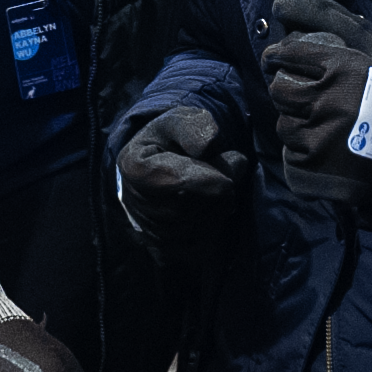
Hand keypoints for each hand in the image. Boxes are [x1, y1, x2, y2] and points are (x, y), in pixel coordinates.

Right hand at [116, 105, 248, 268]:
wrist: (157, 166)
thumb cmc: (169, 140)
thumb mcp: (179, 120)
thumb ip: (193, 126)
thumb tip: (210, 145)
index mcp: (133, 166)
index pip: (177, 180)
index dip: (212, 175)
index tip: (237, 161)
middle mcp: (134, 204)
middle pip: (192, 205)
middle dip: (222, 187)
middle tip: (233, 166)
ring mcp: (147, 232)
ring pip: (200, 226)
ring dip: (221, 206)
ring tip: (221, 185)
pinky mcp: (163, 251)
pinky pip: (202, 245)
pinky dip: (215, 225)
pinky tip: (213, 207)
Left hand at [264, 0, 371, 208]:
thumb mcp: (370, 44)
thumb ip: (328, 16)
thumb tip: (280, 3)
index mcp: (342, 68)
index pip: (287, 55)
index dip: (278, 57)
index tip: (277, 60)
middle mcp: (328, 102)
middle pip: (279, 90)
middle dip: (288, 92)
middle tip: (306, 97)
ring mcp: (320, 139)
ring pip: (284, 125)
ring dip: (298, 124)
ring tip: (325, 126)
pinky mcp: (314, 169)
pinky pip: (291, 156)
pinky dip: (303, 153)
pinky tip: (326, 150)